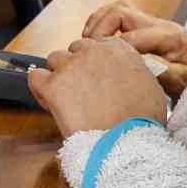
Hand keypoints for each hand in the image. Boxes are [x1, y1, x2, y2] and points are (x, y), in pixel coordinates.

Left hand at [27, 38, 167, 137]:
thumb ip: (134, 72)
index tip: (97, 78)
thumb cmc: (141, 122)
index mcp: (119, 49)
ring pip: (55, 59)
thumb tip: (126, 77)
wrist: (126, 143)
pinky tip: (49, 100)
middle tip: (83, 91)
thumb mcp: (150, 88)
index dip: (95, 63)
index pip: (97, 44)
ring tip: (67, 98)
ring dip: (59, 75)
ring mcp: (71, 66)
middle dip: (78, 67)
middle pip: (76, 50)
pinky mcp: (53, 85)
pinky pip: (36, 76)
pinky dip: (39, 87)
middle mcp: (93, 51)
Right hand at [82, 0, 186, 101]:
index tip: (97, 63)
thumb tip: (137, 61)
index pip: (131, 35)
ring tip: (88, 41)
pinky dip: (103, 23)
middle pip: (120, 10)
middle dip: (99, 27)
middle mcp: (159, 23)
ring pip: (117, 8)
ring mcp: (151, 22)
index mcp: (169, 36)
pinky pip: (118, 15)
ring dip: (99, 21)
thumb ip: (161, 70)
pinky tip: (96, 40)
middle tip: (88, 47)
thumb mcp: (181, 81)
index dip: (110, 47)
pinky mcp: (145, 27)